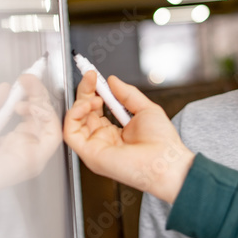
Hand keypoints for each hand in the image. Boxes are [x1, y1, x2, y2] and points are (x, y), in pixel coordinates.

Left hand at [0, 74, 60, 216]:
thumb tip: (5, 87)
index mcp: (10, 141)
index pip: (29, 116)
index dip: (29, 96)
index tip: (23, 80)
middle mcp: (23, 147)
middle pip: (42, 118)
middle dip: (38, 94)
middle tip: (27, 79)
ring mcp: (31, 155)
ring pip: (51, 124)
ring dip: (42, 103)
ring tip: (27, 93)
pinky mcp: (36, 160)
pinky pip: (52, 136)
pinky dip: (47, 117)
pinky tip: (31, 106)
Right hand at [63, 71, 192, 203]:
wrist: (166, 160)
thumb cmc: (162, 143)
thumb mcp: (145, 109)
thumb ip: (127, 94)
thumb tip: (111, 80)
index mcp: (115, 132)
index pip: (96, 109)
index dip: (93, 91)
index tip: (94, 76)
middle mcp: (103, 140)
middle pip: (84, 113)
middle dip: (85, 91)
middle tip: (90, 77)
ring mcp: (95, 147)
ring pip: (75, 121)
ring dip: (81, 102)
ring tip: (96, 96)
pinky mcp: (90, 154)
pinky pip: (71, 133)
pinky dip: (74, 115)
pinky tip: (87, 105)